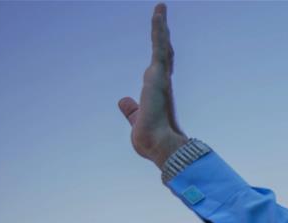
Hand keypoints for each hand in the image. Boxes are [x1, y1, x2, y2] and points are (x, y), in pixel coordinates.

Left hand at [118, 3, 187, 168]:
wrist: (157, 144)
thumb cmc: (148, 138)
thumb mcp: (136, 118)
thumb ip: (131, 109)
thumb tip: (124, 101)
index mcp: (157, 92)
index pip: (159, 68)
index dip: (162, 54)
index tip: (164, 43)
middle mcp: (162, 82)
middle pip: (163, 53)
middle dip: (162, 35)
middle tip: (162, 17)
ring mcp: (161, 77)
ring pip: (162, 45)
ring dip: (161, 26)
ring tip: (160, 8)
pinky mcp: (159, 73)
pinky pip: (159, 45)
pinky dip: (159, 28)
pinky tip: (159, 12)